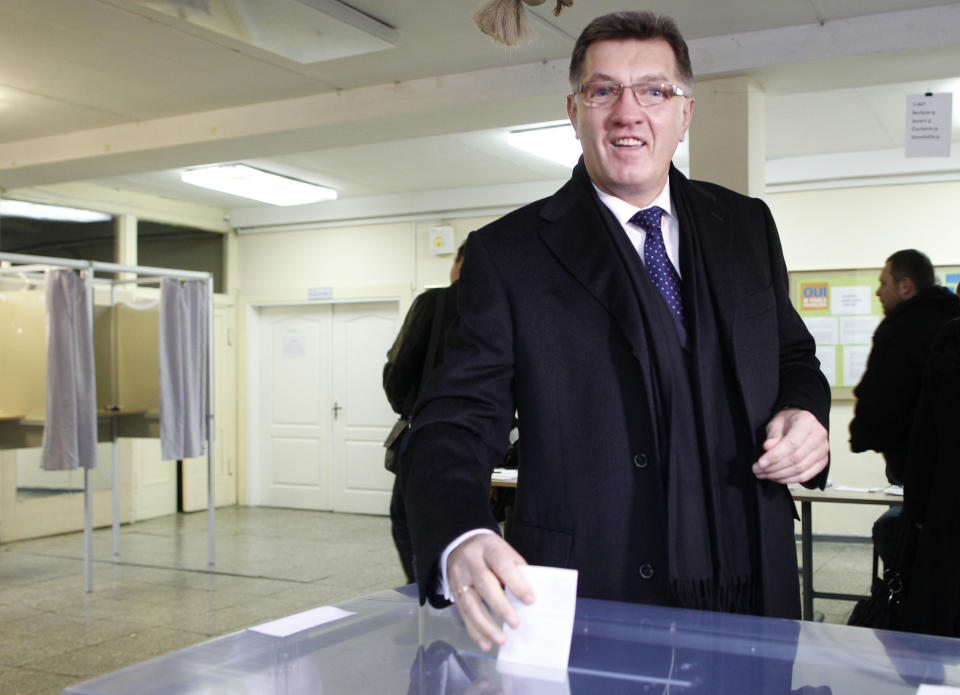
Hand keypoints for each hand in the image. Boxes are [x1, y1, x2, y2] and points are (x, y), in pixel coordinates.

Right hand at [447, 534, 533, 651]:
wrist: (460, 545)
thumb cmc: (489, 552)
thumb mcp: (504, 551)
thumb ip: (516, 570)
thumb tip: (528, 597)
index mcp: (488, 547)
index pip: (502, 564)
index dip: (516, 582)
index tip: (530, 600)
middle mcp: (470, 561)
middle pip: (484, 583)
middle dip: (500, 606)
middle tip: (515, 623)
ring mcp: (459, 577)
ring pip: (469, 603)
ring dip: (485, 625)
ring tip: (501, 639)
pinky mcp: (453, 593)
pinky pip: (463, 614)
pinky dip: (474, 631)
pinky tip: (486, 643)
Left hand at [753, 408, 828, 483]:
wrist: (802, 423)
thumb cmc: (789, 422)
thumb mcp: (776, 422)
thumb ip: (773, 435)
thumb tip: (768, 447)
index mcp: (806, 422)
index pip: (792, 443)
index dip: (775, 456)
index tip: (761, 462)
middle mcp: (819, 436)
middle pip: (796, 458)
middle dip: (774, 468)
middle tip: (758, 470)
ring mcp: (823, 451)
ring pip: (800, 469)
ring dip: (779, 475)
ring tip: (764, 474)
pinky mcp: (822, 462)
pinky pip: (806, 476)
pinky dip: (789, 479)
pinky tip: (777, 477)